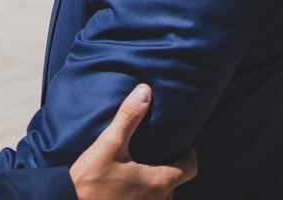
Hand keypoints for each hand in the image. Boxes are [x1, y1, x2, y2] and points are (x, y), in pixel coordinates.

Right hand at [69, 84, 196, 199]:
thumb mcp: (109, 144)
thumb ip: (128, 117)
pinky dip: (146, 191)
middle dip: (170, 163)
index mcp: (159, 181)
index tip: (177, 141)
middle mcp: (160, 199)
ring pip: (164, 192)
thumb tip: (144, 92)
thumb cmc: (91, 180)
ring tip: (142, 164)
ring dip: (157, 179)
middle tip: (157, 149)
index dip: (188, 152)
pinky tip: (129, 181)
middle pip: (177, 179)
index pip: (191, 166)